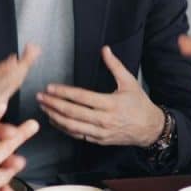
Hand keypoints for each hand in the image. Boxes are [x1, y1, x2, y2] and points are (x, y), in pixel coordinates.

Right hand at [0, 37, 38, 126]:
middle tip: (31, 50)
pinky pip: (11, 93)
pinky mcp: (0, 107)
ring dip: (23, 70)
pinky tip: (26, 68)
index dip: (1, 71)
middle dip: (20, 66)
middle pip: (6, 82)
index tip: (13, 60)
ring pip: (12, 86)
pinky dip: (19, 80)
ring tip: (32, 54)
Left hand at [37, 46, 164, 146]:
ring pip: (72, 126)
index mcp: (111, 103)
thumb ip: (115, 65)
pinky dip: (63, 128)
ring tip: (43, 108)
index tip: (50, 87)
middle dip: (53, 104)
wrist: (150, 129)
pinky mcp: (99, 140)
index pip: (82, 97)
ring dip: (55, 117)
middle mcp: (104, 119)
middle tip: (40, 97)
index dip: (64, 92)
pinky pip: (77, 135)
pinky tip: (54, 120)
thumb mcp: (130, 82)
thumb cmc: (140, 104)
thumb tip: (105, 49)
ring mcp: (100, 132)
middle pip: (73, 112)